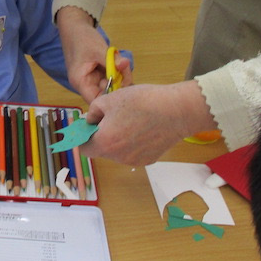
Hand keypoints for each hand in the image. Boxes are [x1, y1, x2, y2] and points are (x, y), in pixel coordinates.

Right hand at [56, 7, 133, 100]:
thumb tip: (126, 65)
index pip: (96, 101)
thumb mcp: (98, 50)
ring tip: (123, 63)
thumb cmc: (82, 38)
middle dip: (119, 84)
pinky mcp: (99, 73)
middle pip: (106, 94)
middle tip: (127, 71)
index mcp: (81, 82)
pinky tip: (121, 63)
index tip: (124, 90)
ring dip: (120, 76)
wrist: (75, 26)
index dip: (111, 100)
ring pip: (111, 85)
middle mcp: (86, 84)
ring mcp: (93, 79)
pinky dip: (118, 71)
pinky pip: (111, 77)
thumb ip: (112, 61)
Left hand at [79, 81, 215, 165]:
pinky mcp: (148, 160)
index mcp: (105, 143)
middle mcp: (118, 157)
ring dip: (117, 139)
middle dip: (101, 136)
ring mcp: (134, 161)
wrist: (177, 111)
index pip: (83, 148)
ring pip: (117, 151)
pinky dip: (132, 143)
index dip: (83, 136)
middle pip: (101, 150)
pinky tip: (142, 128)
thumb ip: (93, 112)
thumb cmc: (142, 102)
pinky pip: (132, 153)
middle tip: (110, 119)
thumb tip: (90, 120)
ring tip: (130, 121)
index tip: (87, 126)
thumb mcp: (109, 99)